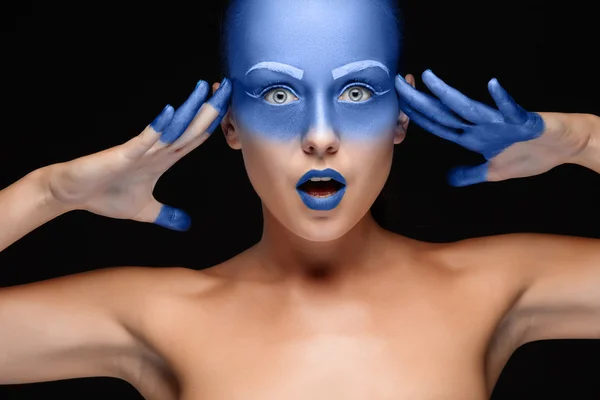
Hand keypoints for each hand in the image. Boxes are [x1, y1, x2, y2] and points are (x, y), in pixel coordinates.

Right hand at [42, 78, 231, 230]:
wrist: (73, 194)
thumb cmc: (106, 196)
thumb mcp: (146, 211)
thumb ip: (167, 214)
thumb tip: (187, 224)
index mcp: (165, 159)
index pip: (197, 137)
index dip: (215, 123)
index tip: (231, 107)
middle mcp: (158, 150)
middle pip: (192, 127)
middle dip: (211, 109)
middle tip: (230, 87)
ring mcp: (142, 149)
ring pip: (173, 127)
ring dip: (190, 109)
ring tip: (206, 89)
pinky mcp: (124, 154)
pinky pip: (145, 139)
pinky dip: (158, 126)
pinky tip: (171, 111)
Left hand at [395, 70, 588, 186]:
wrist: (562, 148)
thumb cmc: (530, 154)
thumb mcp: (494, 172)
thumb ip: (471, 174)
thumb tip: (449, 180)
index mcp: (474, 137)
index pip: (439, 126)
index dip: (418, 117)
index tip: (397, 106)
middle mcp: (481, 126)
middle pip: (445, 113)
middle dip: (421, 100)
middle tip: (398, 83)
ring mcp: (500, 122)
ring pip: (469, 108)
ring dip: (448, 95)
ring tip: (430, 80)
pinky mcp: (523, 121)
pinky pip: (512, 109)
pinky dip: (502, 100)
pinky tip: (492, 86)